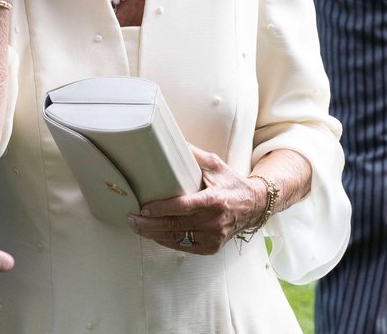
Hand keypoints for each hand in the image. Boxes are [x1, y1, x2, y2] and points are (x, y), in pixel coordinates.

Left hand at [125, 146, 262, 254]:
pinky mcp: (212, 247)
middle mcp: (214, 222)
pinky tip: (155, 235)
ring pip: (177, 239)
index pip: (183, 207)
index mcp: (214, 201)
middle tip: (132, 219)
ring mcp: (213, 237)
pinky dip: (167, 242)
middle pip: (175, 225)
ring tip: (137, 226)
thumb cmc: (231, 183)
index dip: (161, 209)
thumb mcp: (215, 165)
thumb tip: (170, 140)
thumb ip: (193, 154)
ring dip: (154, 234)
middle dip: (149, 224)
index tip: (144, 207)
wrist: (254, 205)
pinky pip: (185, 246)